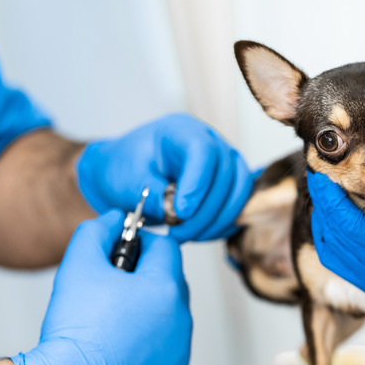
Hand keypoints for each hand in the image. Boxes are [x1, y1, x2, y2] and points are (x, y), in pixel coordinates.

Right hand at [11, 210, 191, 364]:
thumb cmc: (74, 327)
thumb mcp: (79, 263)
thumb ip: (98, 230)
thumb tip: (114, 218)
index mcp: (165, 286)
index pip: (166, 247)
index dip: (142, 244)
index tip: (122, 255)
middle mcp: (182, 318)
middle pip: (171, 282)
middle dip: (146, 279)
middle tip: (113, 289)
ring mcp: (182, 351)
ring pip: (171, 317)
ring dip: (150, 313)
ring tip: (115, 321)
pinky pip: (169, 351)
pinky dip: (151, 347)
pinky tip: (123, 348)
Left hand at [76, 113, 253, 241]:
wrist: (126, 174)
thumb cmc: (125, 169)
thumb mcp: (128, 180)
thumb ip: (153, 195)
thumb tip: (177, 213)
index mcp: (181, 130)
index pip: (203, 151)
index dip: (197, 184)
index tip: (180, 212)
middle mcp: (209, 141)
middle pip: (225, 174)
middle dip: (204, 212)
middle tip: (178, 231)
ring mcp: (224, 161)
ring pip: (239, 191)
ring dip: (215, 221)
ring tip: (185, 234)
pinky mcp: (230, 182)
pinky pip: (239, 205)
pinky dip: (222, 225)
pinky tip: (197, 233)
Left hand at [307, 171, 364, 363]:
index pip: (349, 224)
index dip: (331, 199)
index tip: (322, 177)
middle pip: (335, 235)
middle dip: (322, 205)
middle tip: (318, 180)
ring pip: (330, 249)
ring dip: (322, 221)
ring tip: (323, 197)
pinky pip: (336, 262)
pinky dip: (327, 239)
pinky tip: (329, 222)